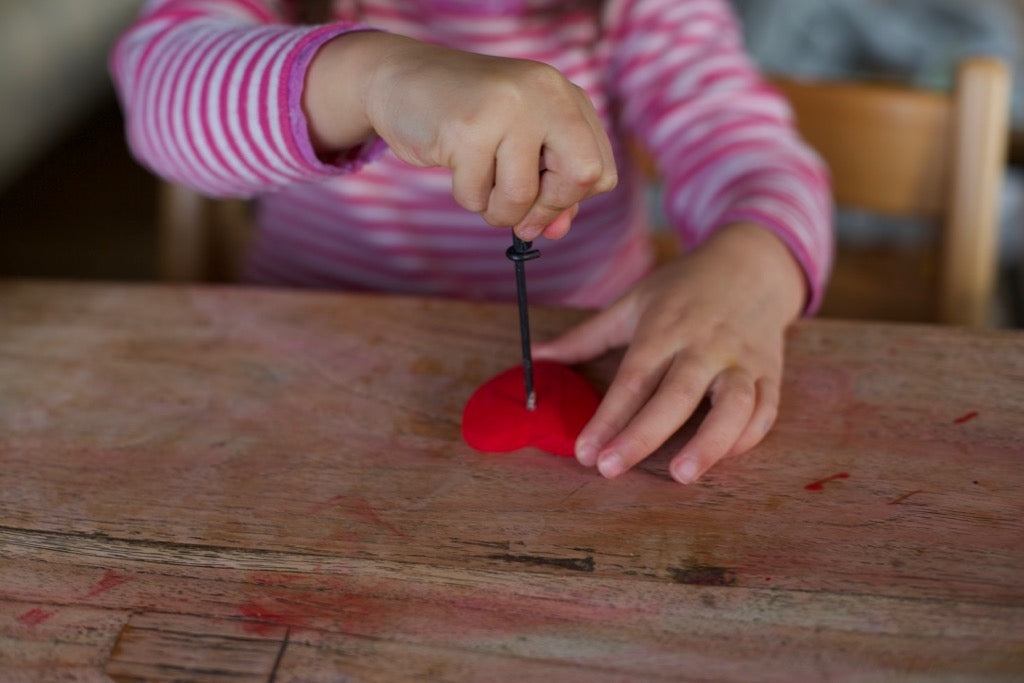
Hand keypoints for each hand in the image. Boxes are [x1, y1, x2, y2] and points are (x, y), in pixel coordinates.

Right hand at [304, 32, 616, 239]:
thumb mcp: (519, 146)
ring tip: (480, 185)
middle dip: (546, 209)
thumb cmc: (467, 119)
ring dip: (498, 210)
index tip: (542, 203)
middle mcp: (544, 93)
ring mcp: (507, 107)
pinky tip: (455, 163)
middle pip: (580, 177)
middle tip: (518, 212)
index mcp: (565, 96)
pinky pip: (476, 196)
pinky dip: (466, 196)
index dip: (571, 200)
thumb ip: (547, 188)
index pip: (601, 171)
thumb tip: (556, 232)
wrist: (400, 79)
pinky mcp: (468, 128)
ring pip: (521, 195)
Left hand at [533, 223, 807, 483]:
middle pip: (675, 395)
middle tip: (611, 469)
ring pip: (733, 405)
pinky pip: (765, 410)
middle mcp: (704, 346)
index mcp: (664, 329)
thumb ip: (586, 336)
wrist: (752, 264)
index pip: (633, 379)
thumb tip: (535, 355)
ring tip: (681, 475)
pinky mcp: (771, 372)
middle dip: (642, 435)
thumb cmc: (683, 288)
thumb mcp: (632, 301)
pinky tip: (721, 458)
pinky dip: (747, 437)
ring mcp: (742, 360)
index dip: (607, 418)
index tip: (584, 452)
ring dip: (709, 442)